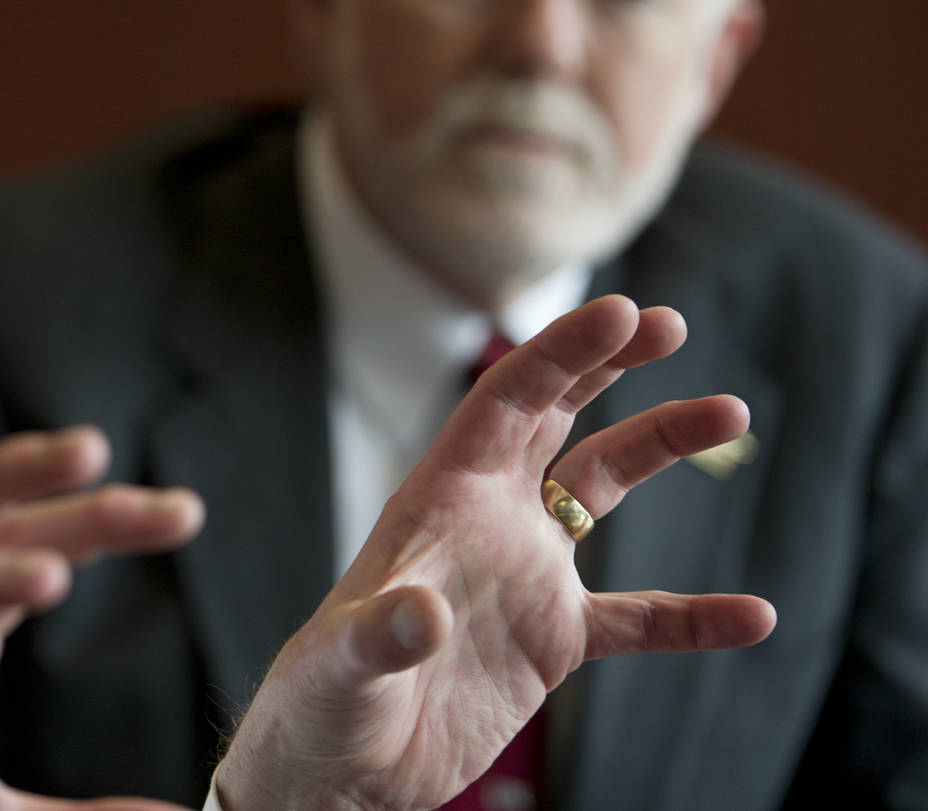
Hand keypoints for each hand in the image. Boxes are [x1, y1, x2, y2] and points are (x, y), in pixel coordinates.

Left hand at [215, 295, 776, 810]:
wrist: (342, 769)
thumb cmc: (321, 702)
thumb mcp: (344, 663)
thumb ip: (383, 633)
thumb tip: (423, 614)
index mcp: (438, 501)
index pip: (506, 404)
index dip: (561, 354)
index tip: (623, 311)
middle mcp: (486, 521)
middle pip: (555, 418)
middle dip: (606, 365)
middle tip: (671, 323)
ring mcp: (523, 574)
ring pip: (602, 489)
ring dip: (661, 446)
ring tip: (732, 410)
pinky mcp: (550, 639)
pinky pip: (639, 619)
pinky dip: (694, 617)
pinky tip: (754, 615)